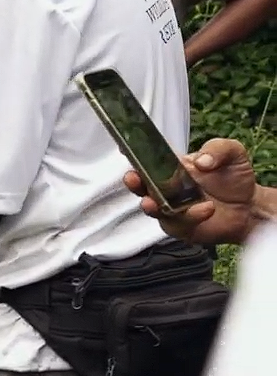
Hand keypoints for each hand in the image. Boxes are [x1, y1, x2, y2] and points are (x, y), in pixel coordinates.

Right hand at [122, 137, 257, 244]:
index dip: (134, 154)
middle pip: (141, 185)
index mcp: (172, 166)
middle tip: (133, 178)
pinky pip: (178, 223)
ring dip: (150, 205)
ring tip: (152, 202)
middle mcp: (166, 188)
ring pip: (152, 208)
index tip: (124, 149)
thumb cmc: (235, 178)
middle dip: (133, 182)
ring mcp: (171, 209)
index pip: (149, 159)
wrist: (250, 207)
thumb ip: (217, 149)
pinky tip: (206, 209)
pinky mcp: (181, 227)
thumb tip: (200, 161)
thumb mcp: (232, 152)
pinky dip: (190, 216)